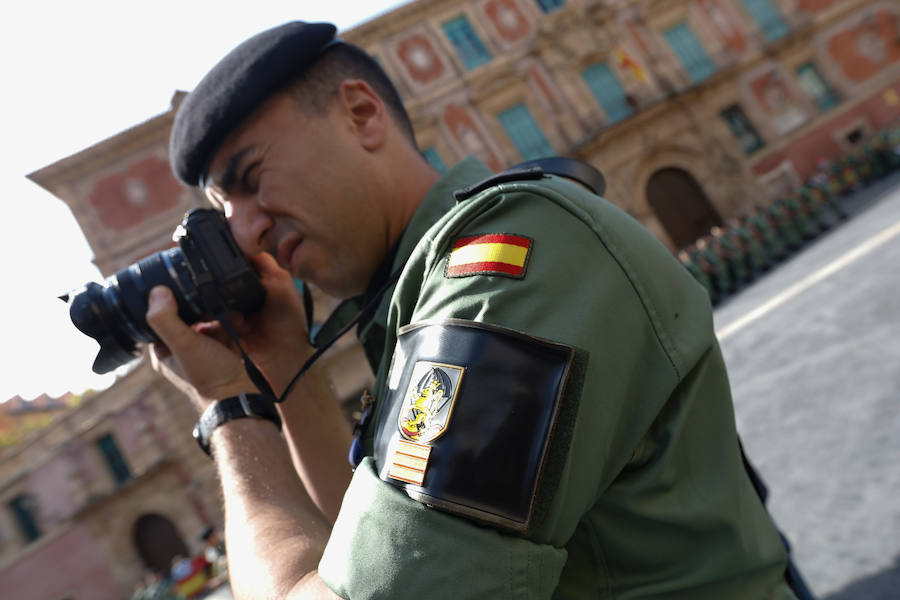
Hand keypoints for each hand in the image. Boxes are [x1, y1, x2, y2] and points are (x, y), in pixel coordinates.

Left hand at [146, 252, 314, 405]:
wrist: (242, 397)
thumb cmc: (210, 377)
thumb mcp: (184, 345)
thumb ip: (166, 319)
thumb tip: (157, 291)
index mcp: (162, 351)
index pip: (159, 317)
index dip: (170, 301)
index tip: (181, 288)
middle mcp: (180, 351)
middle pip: (186, 315)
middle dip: (201, 307)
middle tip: (209, 301)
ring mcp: (202, 351)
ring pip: (207, 320)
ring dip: (219, 313)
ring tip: (229, 312)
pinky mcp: (222, 351)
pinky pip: (224, 329)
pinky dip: (231, 323)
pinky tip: (238, 320)